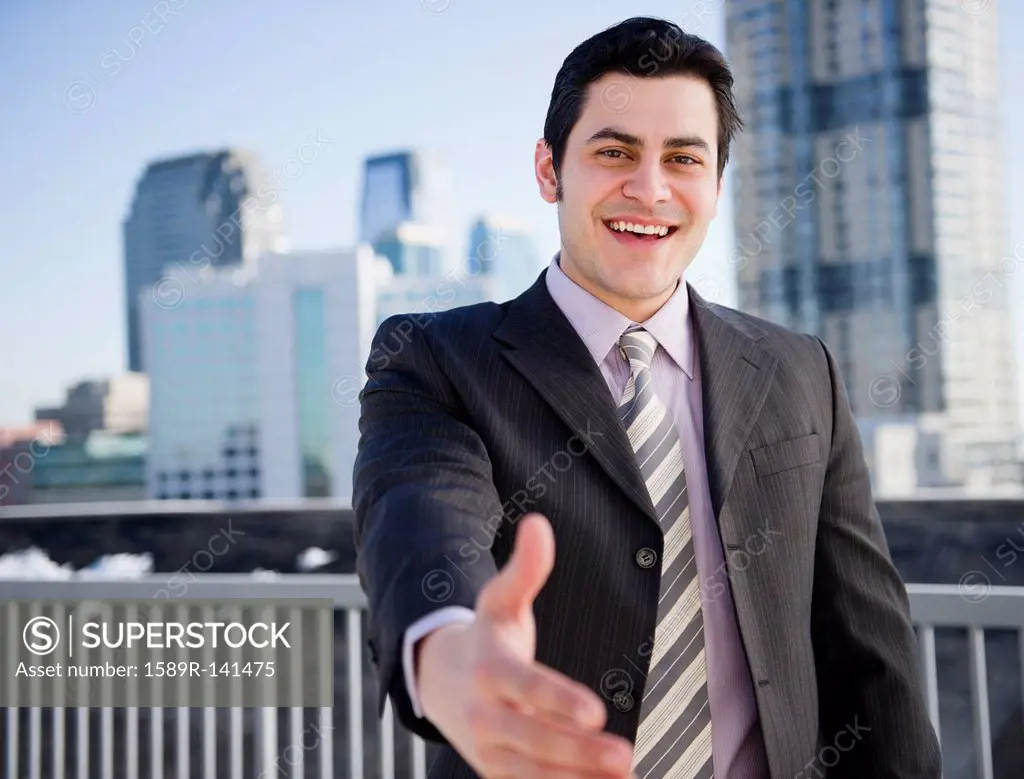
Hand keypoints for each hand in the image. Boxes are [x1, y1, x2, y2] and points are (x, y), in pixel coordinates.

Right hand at [417, 513, 636, 777]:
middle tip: (624, 755)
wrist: (436, 679)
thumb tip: (538, 523)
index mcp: (488, 669)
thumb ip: (525, 568)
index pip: (525, 687)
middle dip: (577, 752)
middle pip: (532, 739)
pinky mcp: (497, 774)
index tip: (595, 711)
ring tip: (624, 775)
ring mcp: (488, 751)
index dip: (557, 700)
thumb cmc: (483, 637)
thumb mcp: (500, 600)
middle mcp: (484, 715)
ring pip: (532, 775)